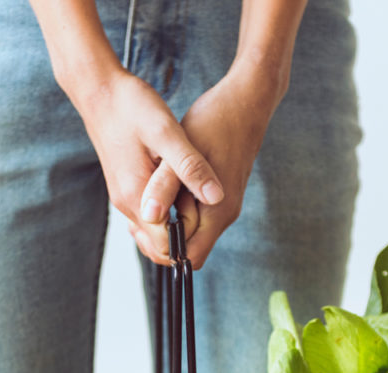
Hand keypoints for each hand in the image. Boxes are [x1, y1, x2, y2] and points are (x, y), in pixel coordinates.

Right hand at [71, 69, 223, 263]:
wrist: (99, 90)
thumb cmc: (132, 107)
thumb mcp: (168, 132)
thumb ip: (190, 167)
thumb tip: (217, 197)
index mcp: (137, 197)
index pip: (164, 247)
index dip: (190, 241)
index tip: (210, 219)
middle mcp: (127, 204)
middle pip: (156, 246)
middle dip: (184, 240)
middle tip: (208, 214)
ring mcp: (124, 197)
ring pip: (152, 232)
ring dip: (176, 227)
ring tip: (198, 202)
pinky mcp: (126, 187)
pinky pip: (148, 215)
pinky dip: (166, 214)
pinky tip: (183, 193)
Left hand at [134, 68, 282, 267]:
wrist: (246, 101)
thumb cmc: (215, 122)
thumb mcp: (182, 152)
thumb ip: (165, 187)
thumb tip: (149, 217)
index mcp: (217, 213)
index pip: (188, 258)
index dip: (162, 249)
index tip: (142, 224)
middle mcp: (223, 216)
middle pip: (187, 249)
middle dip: (161, 235)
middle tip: (141, 207)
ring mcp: (223, 207)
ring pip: (188, 231)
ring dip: (167, 219)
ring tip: (150, 194)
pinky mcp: (218, 195)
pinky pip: (192, 215)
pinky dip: (175, 207)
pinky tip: (162, 185)